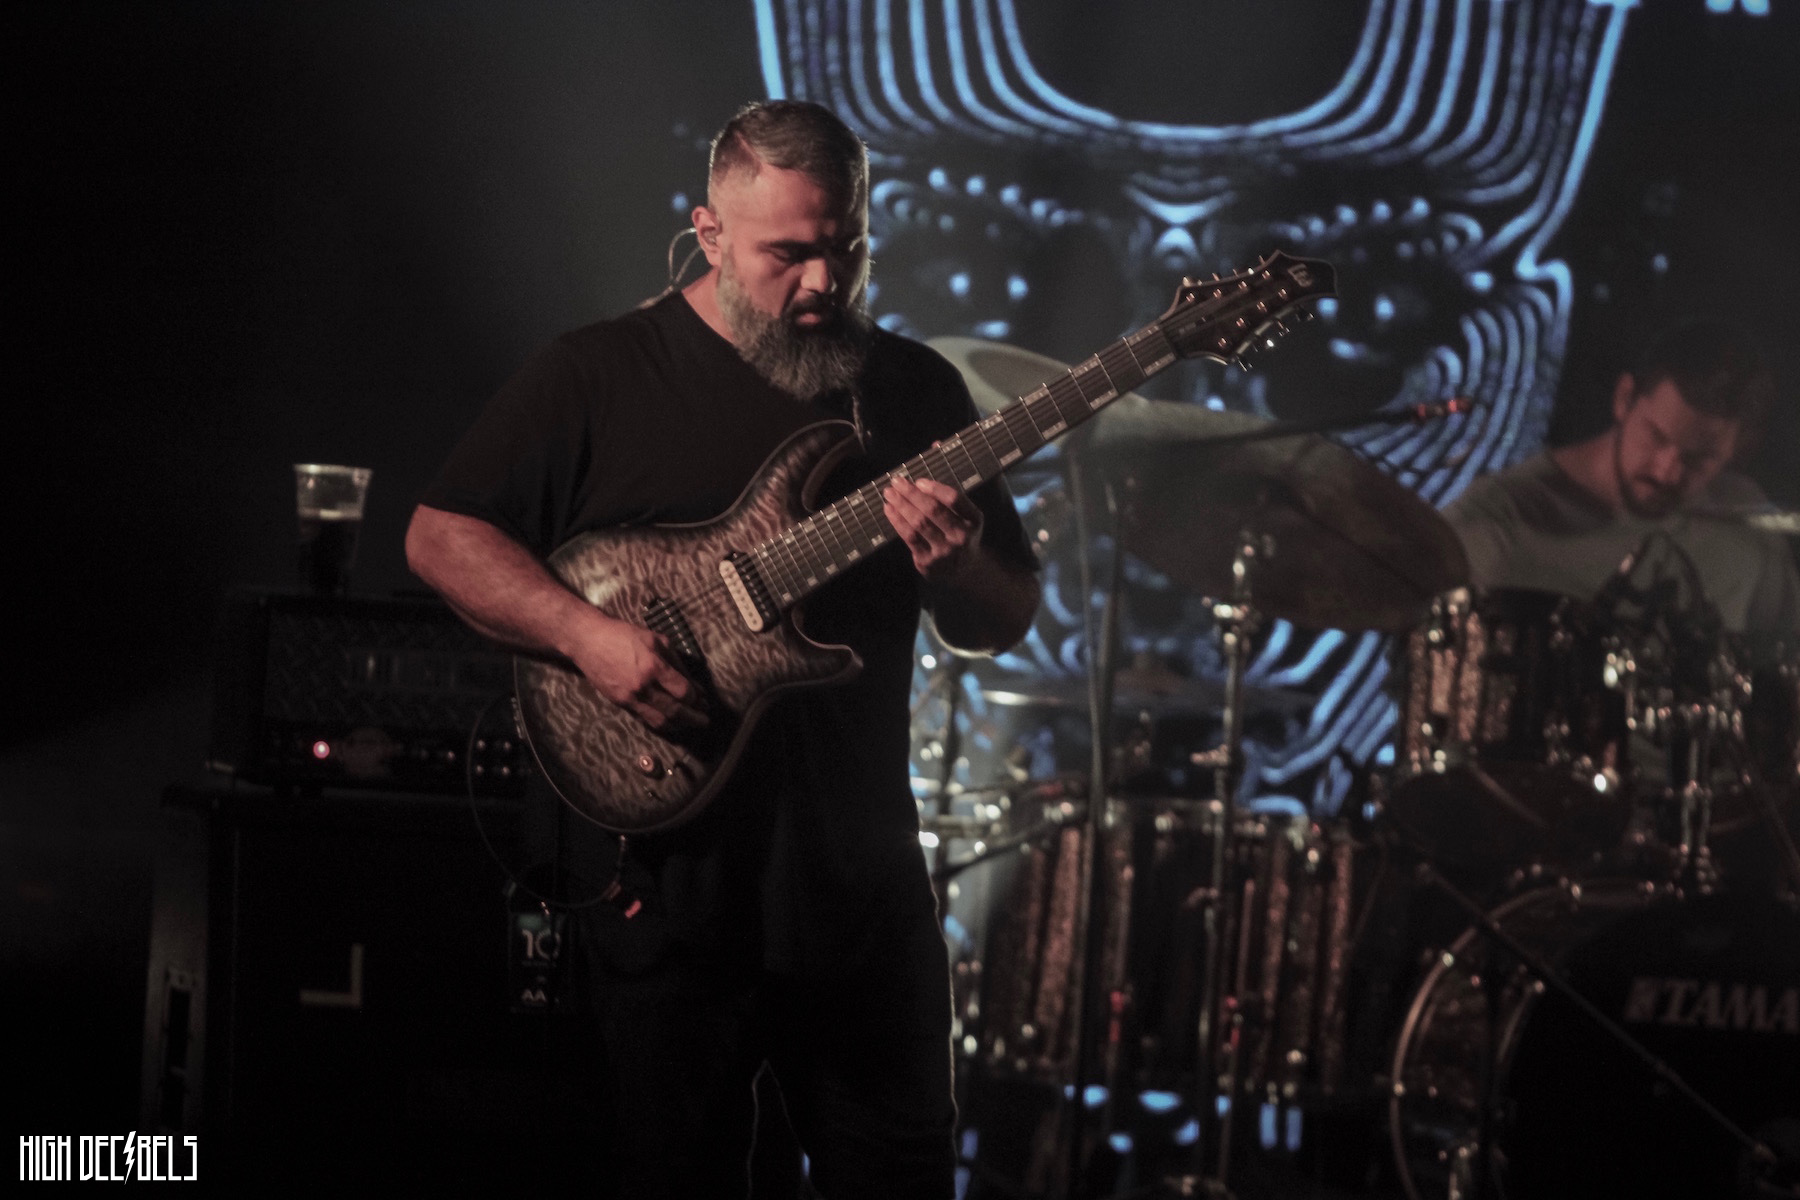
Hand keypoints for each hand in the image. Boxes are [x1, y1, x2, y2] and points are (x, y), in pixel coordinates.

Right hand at [567, 613, 708, 730]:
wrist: (588, 641)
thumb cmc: (622, 634)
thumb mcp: (655, 639)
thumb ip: (675, 661)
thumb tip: (692, 682)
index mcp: (654, 667)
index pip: (683, 691)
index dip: (696, 698)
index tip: (702, 699)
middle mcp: (643, 686)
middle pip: (674, 710)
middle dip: (693, 717)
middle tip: (705, 720)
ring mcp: (630, 697)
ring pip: (659, 721)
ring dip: (678, 725)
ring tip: (690, 725)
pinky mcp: (620, 703)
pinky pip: (644, 719)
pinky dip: (660, 724)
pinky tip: (670, 723)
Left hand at [883, 477, 983, 581]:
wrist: (965, 570)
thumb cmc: (960, 535)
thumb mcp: (967, 518)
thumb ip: (949, 503)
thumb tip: (917, 485)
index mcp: (973, 520)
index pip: (954, 499)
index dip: (935, 488)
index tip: (919, 481)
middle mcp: (960, 537)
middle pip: (933, 510)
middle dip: (912, 494)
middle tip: (896, 481)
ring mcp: (943, 551)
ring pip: (918, 523)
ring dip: (901, 506)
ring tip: (889, 494)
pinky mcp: (927, 562)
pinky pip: (909, 537)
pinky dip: (897, 521)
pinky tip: (890, 510)